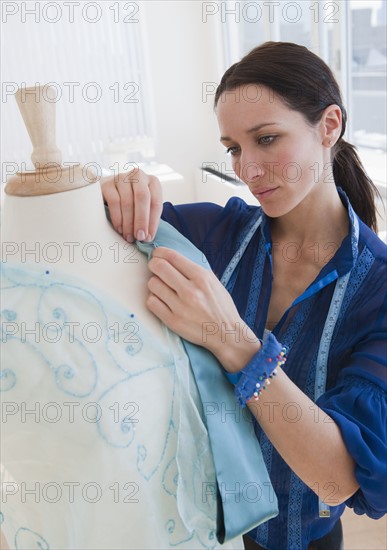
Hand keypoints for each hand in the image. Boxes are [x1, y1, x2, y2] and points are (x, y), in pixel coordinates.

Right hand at [100, 167, 162, 241]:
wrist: (109, 193)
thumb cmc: (131, 202)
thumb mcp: (144, 207)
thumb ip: (148, 218)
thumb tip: (147, 237)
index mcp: (152, 182)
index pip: (156, 201)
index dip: (153, 221)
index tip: (148, 237)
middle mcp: (138, 176)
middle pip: (143, 198)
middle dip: (141, 220)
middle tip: (139, 237)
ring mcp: (122, 178)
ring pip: (127, 201)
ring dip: (128, 223)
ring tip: (128, 236)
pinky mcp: (107, 184)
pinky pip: (114, 201)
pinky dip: (117, 218)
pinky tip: (119, 228)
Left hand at [147, 247, 260, 371]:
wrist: (226, 334)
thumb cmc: (220, 307)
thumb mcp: (213, 282)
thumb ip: (193, 271)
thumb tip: (170, 259)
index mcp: (201, 277)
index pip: (172, 256)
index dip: (160, 252)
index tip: (157, 254)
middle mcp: (190, 290)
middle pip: (158, 267)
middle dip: (154, 264)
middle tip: (155, 268)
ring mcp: (180, 306)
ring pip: (152, 284)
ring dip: (155, 283)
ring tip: (162, 288)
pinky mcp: (172, 321)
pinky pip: (152, 302)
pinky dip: (154, 299)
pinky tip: (162, 301)